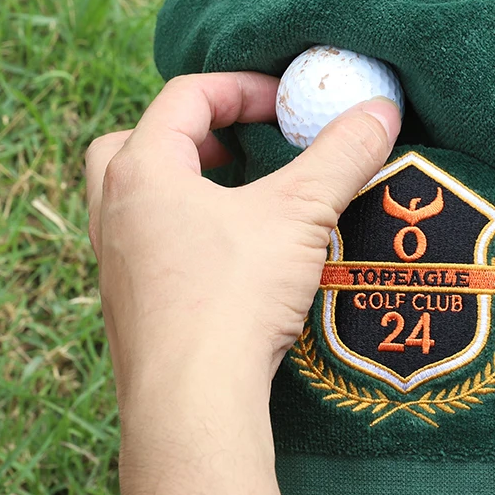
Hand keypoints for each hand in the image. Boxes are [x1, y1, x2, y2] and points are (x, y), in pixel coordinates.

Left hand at [83, 72, 400, 494]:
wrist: (191, 406)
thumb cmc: (233, 297)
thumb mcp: (299, 214)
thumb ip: (342, 155)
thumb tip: (382, 110)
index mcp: (142, 171)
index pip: (184, 97)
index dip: (241, 88)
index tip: (288, 103)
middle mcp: (113, 211)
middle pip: (133, 142)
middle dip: (190, 133)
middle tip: (238, 146)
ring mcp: (112, 263)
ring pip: (132, 198)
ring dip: (181, 184)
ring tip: (235, 197)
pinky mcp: (126, 308)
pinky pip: (144, 246)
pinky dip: (179, 232)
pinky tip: (227, 257)